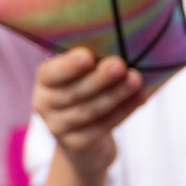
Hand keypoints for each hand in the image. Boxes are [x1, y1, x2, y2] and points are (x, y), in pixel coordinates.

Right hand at [34, 48, 146, 174]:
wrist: (88, 142)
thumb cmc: (90, 93)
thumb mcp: (85, 74)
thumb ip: (95, 61)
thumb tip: (124, 41)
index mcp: (44, 80)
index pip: (50, 73)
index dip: (68, 66)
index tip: (87, 56)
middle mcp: (44, 103)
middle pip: (73, 92)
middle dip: (99, 78)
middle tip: (120, 64)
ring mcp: (58, 126)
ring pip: (89, 110)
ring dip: (115, 94)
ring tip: (135, 80)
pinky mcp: (76, 144)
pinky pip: (101, 127)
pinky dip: (123, 111)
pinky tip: (141, 98)